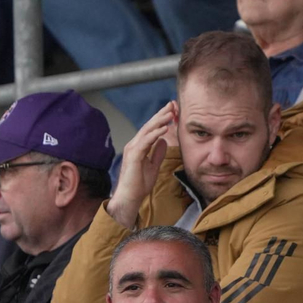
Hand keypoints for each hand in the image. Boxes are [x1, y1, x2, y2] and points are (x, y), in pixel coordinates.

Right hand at [106, 104, 175, 226]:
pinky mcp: (134, 156)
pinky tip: (164, 128)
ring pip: (147, 131)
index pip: (151, 129)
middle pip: (149, 126)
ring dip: (160, 121)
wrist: (129, 198)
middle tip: (173, 104)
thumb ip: (157, 153)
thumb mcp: (153, 166)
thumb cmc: (139, 185)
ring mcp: (133, 149)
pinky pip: (145, 142)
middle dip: (161, 114)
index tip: (173, 110)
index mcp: (139, 146)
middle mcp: (134, 145)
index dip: (161, 119)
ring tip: (171, 113)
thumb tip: (163, 140)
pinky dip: (155, 134)